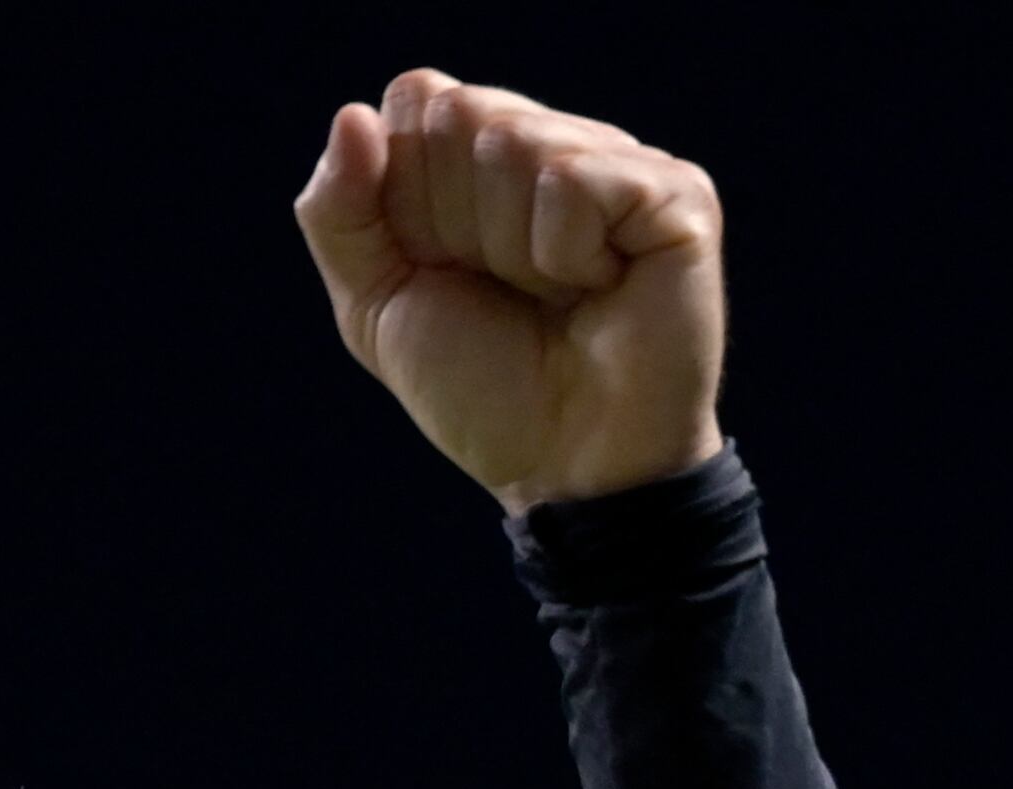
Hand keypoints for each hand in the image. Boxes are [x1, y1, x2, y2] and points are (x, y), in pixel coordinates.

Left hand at [294, 70, 726, 512]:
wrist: (560, 465)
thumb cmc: (479, 387)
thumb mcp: (374, 304)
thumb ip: (338, 212)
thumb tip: (353, 116)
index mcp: (480, 156)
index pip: (414, 99)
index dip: (404, 196)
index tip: (439, 267)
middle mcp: (552, 143)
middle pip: (460, 111)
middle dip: (453, 222)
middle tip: (501, 289)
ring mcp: (619, 161)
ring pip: (514, 143)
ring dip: (509, 247)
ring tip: (553, 295)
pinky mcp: (674, 190)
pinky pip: (574, 179)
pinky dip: (562, 255)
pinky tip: (597, 289)